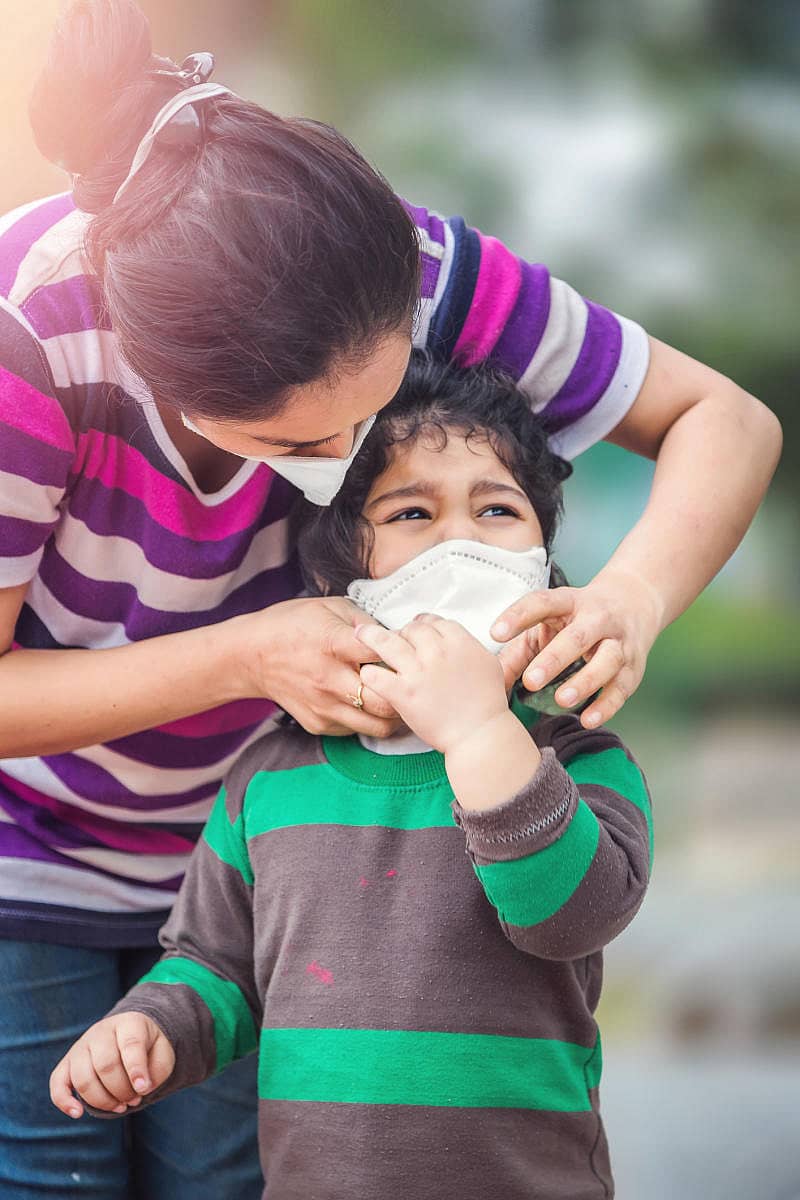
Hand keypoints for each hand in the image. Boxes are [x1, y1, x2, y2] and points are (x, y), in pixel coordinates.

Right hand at [49, 1013, 174, 1118]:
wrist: (130, 1033)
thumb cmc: (149, 1048)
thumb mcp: (163, 1053)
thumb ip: (156, 1070)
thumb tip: (139, 1088)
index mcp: (129, 1023)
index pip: (130, 1045)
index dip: (136, 1070)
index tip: (143, 1089)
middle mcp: (101, 1031)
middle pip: (106, 1066)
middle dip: (122, 1091)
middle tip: (135, 1100)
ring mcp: (81, 1046)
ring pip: (83, 1079)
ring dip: (103, 1101)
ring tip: (121, 1106)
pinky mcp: (67, 1062)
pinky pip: (57, 1082)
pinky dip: (64, 1101)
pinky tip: (78, 1113)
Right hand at [236, 596, 401, 737]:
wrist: (252, 655)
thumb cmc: (293, 625)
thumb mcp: (330, 607)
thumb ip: (365, 622)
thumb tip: (396, 636)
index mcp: (333, 643)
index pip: (380, 652)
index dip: (400, 652)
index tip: (406, 649)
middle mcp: (328, 679)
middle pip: (385, 700)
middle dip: (405, 693)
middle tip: (411, 684)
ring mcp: (323, 706)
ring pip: (377, 726)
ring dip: (393, 715)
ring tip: (397, 699)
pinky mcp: (318, 724)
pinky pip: (357, 730)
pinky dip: (369, 720)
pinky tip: (369, 704)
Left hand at [356, 615, 508, 753]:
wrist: (479, 733)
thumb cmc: (488, 703)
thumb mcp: (488, 664)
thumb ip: (468, 646)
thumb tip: (455, 638)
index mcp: (459, 642)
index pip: (434, 621)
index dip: (423, 624)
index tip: (417, 630)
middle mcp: (437, 652)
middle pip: (411, 629)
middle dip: (402, 632)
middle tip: (396, 640)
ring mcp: (418, 672)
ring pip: (386, 643)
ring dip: (371, 637)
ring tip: (360, 634)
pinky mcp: (403, 693)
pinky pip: (376, 676)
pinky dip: (370, 674)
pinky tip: (368, 674)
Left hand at [492, 567, 663, 727]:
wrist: (634, 602)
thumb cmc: (577, 619)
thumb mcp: (548, 623)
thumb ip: (518, 653)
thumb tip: (487, 686)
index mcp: (568, 602)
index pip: (541, 603)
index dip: (518, 616)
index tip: (495, 633)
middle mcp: (596, 618)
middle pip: (577, 637)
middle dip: (554, 660)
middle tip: (530, 681)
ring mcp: (618, 641)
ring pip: (607, 661)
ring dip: (585, 682)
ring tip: (562, 700)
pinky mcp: (634, 666)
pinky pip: (622, 687)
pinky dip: (606, 705)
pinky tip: (588, 719)